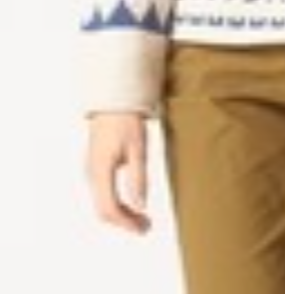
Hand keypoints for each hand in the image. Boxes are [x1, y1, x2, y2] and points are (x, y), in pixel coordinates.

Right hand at [85, 112, 151, 234]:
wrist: (113, 101)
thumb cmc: (126, 121)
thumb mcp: (138, 148)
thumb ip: (138, 178)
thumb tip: (140, 206)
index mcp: (100, 170)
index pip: (109, 208)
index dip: (126, 223)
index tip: (143, 229)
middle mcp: (92, 174)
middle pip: (104, 210)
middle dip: (125, 222)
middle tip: (147, 227)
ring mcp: (91, 171)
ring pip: (102, 203)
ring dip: (121, 215)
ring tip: (143, 219)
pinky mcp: (95, 167)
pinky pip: (103, 194)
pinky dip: (117, 205)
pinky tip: (132, 204)